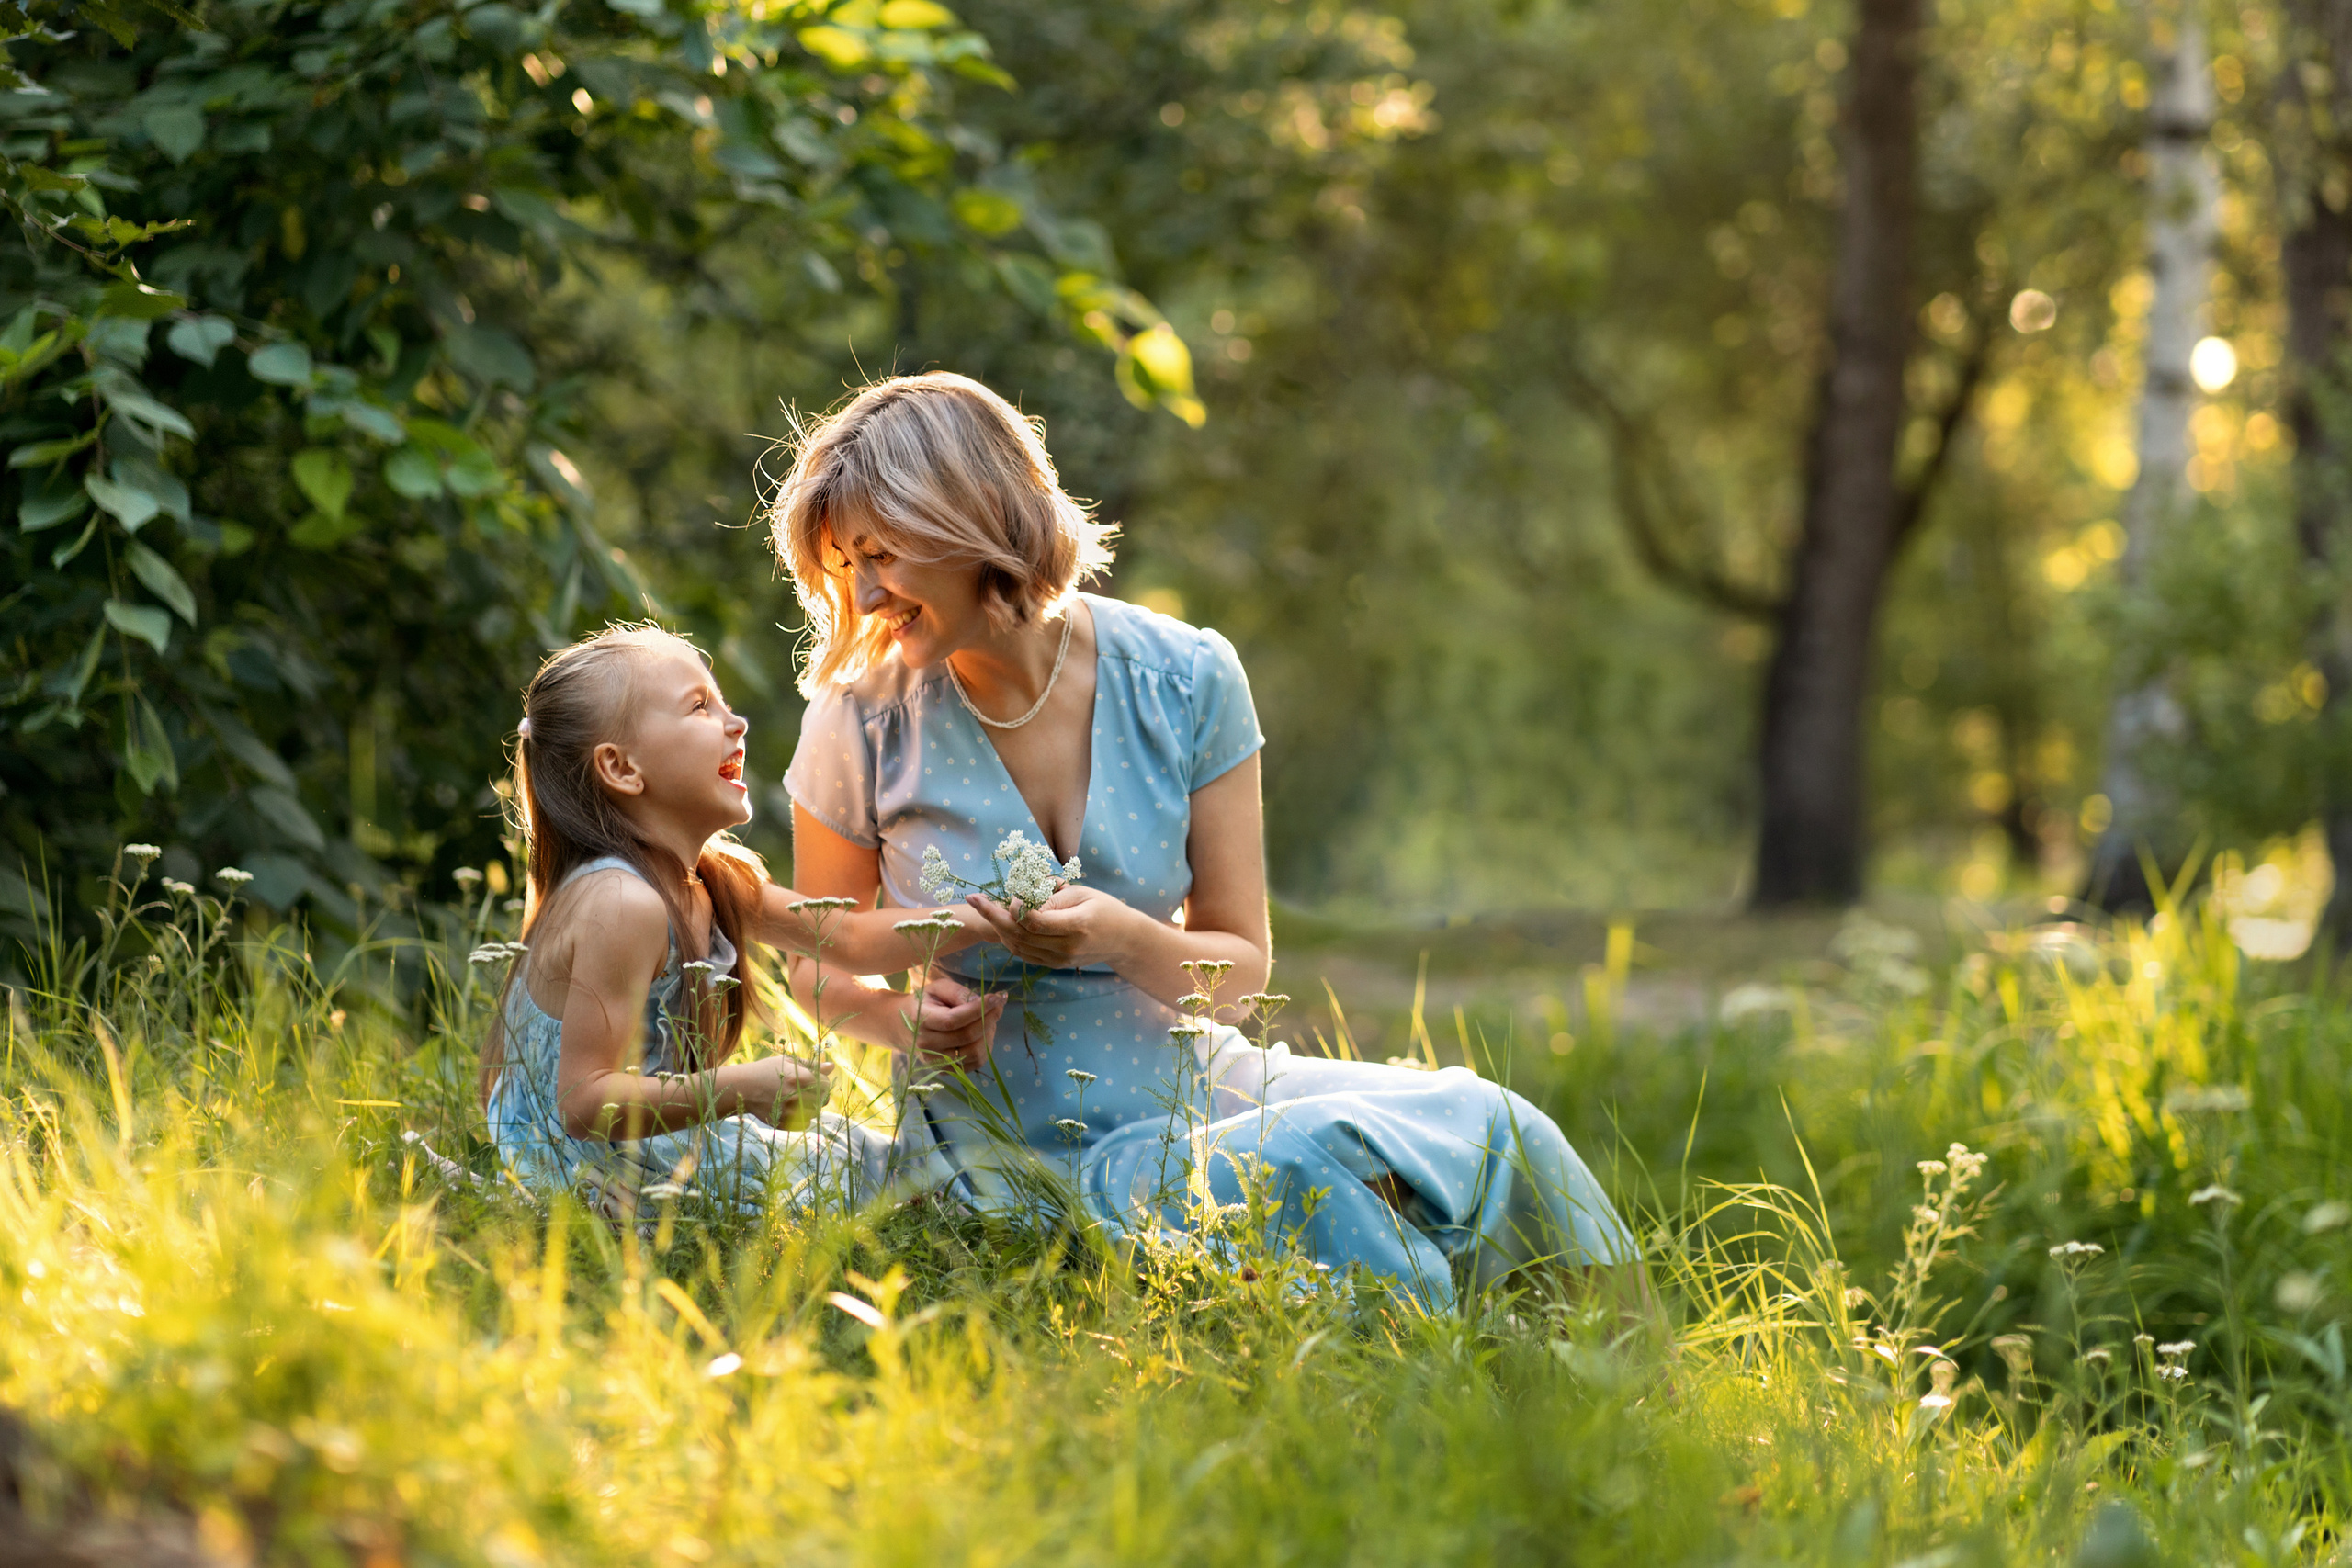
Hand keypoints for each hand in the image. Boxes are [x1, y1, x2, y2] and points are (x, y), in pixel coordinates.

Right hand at [734, 1053, 831, 1127]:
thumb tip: (832, 1067)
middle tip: (804, 1092)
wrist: (741, 1088)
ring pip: (814, 1114)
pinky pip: (804, 1124)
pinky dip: (802, 1119)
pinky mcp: (783, 1123)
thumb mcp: (787, 1062)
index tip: (814, 1082)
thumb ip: (811, 1066)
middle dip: (817, 1097)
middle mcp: (798, 1096)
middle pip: (822, 1101)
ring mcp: (790, 1112)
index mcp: (802, 1078)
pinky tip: (791, 1109)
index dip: (822, 1083)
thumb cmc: (766, 1071)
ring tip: (796, 1100)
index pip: (826, 1085)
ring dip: (810, 1108)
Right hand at [897, 969, 1004, 1069]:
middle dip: (989, 1019)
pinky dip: (985, 1047)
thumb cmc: (925, 1003)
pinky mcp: (946, 1070)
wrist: (904, 1026)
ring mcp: (936, 1061)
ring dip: (989, 1034)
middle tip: (998, 1005)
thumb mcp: (938, 988)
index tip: (996, 997)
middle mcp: (927, 1045)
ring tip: (989, 1019)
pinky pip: (976, 1062)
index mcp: (922, 1020)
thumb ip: (958, 992)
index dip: (978, 1010)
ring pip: (975, 1052)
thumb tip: (981, 1001)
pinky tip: (983, 1033)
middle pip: (967, 1037)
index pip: (953, 1020)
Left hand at [963, 884, 1134, 971]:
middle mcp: (1066, 947)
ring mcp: (1059, 960)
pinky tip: (1002, 923)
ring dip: (998, 927)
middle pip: (1020, 934)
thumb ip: (1052, 898)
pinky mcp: (1054, 965)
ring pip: (1017, 946)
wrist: (1123, 940)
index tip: (1008, 895)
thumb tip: (1021, 902)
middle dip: (993, 916)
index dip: (1015, 908)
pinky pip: (1023, 954)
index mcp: (1076, 926)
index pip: (1035, 921)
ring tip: (985, 908)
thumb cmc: (1104, 908)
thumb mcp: (1082, 893)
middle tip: (974, 899)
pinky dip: (1009, 939)